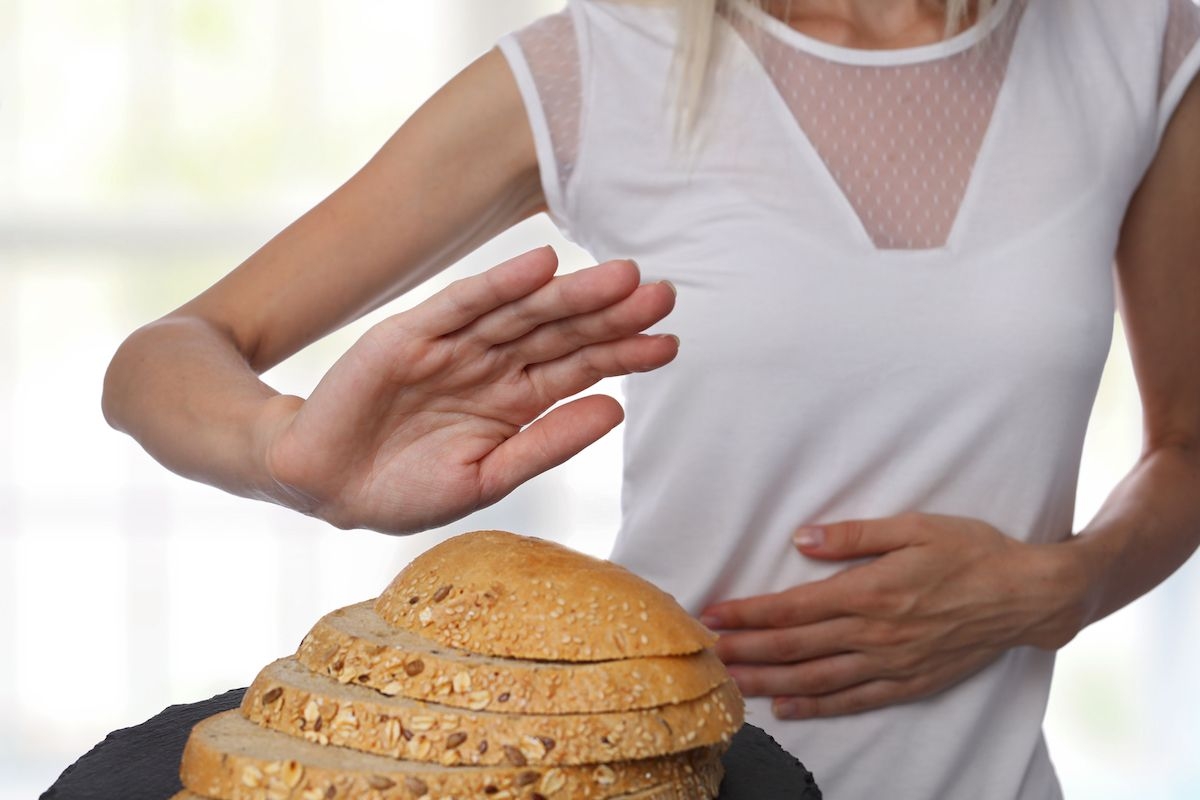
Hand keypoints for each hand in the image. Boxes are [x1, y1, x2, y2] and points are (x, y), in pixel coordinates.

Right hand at [260, 246, 677, 532]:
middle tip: (666, 294)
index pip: (580, 368)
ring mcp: (455, 345)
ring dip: (573, 293)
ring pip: (524, 311)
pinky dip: (500, 283)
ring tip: (624, 277)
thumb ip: (547, 443)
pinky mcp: (410, 333)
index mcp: (514, 400)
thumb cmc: (405, 489)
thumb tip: (616, 410)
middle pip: (563, 332)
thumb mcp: (486, 477)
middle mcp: (493, 364)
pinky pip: (462, 303)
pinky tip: (542, 265)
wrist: (324, 486)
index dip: (624, 354)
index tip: (670, 343)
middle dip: (614, 315)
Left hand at [700, 512, 1087, 718]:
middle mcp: (874, 633)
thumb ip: (854, 536)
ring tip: (731, 683)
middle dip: (745, 650)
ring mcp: (891, 663)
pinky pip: (853, 699)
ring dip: (769, 681)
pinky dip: (817, 706)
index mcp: (870, 591)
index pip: (792, 607)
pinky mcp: (909, 682)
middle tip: (705, 654)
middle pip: (795, 647)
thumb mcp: (914, 527)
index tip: (713, 614)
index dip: (748, 613)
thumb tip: (802, 539)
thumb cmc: (972, 552)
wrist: (1028, 596)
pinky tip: (787, 707)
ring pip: (816, 678)